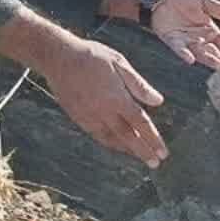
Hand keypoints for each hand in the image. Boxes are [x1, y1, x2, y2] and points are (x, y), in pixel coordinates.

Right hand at [43, 38, 167, 167]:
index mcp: (118, 98)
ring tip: (139, 157)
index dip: (153, 139)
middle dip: (143, 151)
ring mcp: (90, 116)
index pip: (140, 124)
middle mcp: (104, 111)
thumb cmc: (91, 56)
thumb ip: (139, 85)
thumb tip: (158, 101)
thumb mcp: (119, 63)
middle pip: (128, 137)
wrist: (57, 56)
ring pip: (112, 139)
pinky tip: (117, 145)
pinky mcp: (78, 117)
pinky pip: (97, 135)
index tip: (163, 153)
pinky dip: (110, 143)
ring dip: (127, 150)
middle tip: (155, 164)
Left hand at [150, 0, 219, 69]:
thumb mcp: (204, 1)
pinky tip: (191, 60)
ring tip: (219, 67)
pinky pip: (179, 49)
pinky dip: (185, 54)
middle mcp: (200, 39)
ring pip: (200, 53)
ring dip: (209, 60)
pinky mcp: (172, 40)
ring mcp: (186, 41)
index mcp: (209, 30)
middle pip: (214, 52)